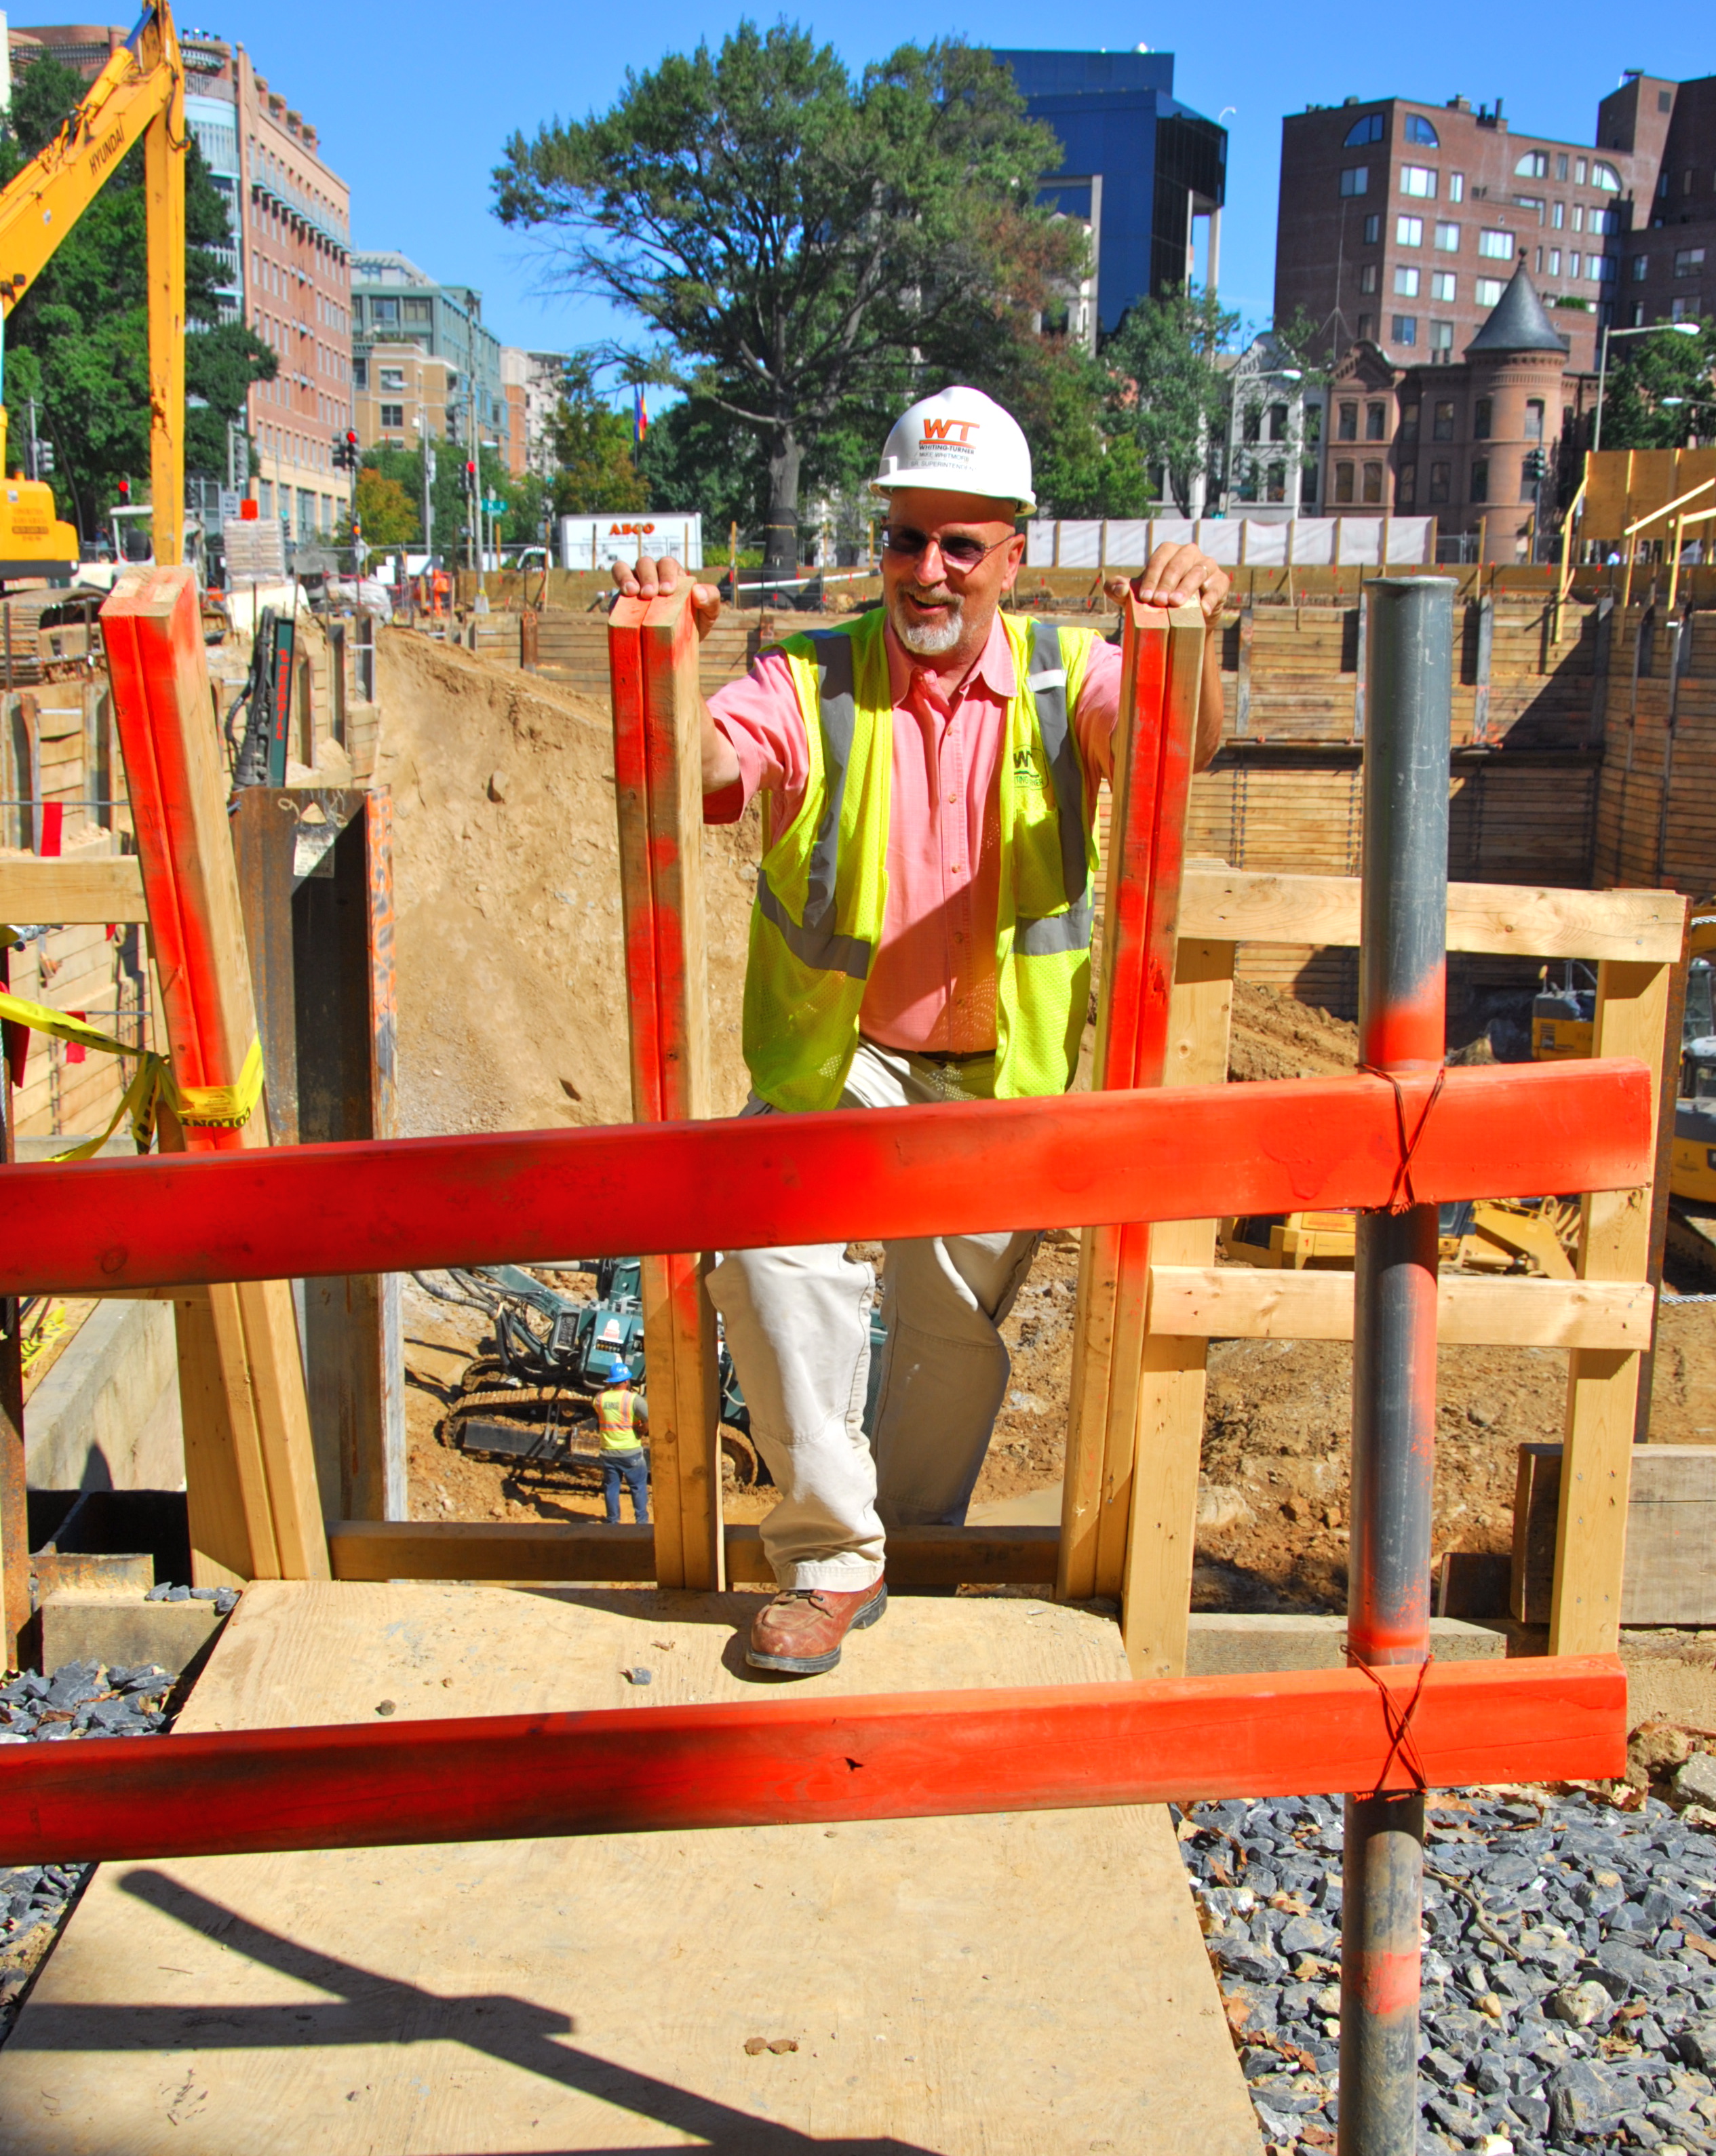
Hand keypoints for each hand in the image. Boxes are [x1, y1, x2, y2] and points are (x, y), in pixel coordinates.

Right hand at [611, 554, 721, 640]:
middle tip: (650, 594)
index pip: (667, 564)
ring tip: (632, 592)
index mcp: (672, 574)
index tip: (668, 591)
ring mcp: (635, 585)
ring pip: (624, 567)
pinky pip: (614, 587)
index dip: (666, 573)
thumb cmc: (694, 623)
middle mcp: (652, 575)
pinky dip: (616, 587)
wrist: (677, 645)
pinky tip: (620, 599)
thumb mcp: (709, 612)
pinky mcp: (621, 600)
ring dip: (627, 577)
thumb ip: (711, 598)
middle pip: (645, 563)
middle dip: (648, 576)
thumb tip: (697, 591)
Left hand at [1106, 543, 1229, 624]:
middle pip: (1179, 562)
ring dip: (1186, 587)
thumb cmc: (1157, 602)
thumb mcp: (1136, 597)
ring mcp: (1207, 566)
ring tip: (1176, 604)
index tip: (1145, 596)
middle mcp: (1190, 554)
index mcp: (1169, 552)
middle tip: (1159, 601)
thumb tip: (1117, 587)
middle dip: (1168, 581)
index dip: (1152, 576)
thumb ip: (1120, 589)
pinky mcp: (1221, 582)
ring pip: (1198, 571)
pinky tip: (1202, 610)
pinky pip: (1217, 586)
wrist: (1183, 621)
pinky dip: (1210, 597)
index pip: (1160, 558)